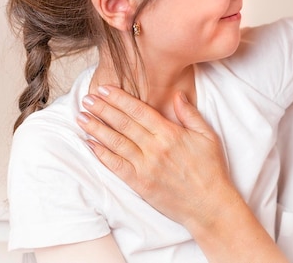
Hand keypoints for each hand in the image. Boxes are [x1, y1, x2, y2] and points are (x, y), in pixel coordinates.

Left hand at [78, 86, 231, 229]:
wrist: (209, 204)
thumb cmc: (211, 169)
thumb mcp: (207, 136)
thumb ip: (190, 114)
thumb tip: (177, 95)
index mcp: (170, 133)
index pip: (139, 111)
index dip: (119, 99)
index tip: (105, 89)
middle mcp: (155, 148)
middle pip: (123, 124)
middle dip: (103, 109)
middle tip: (87, 98)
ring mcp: (145, 167)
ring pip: (116, 143)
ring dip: (97, 129)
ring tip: (82, 117)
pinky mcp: (139, 184)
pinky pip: (116, 166)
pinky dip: (102, 154)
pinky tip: (90, 144)